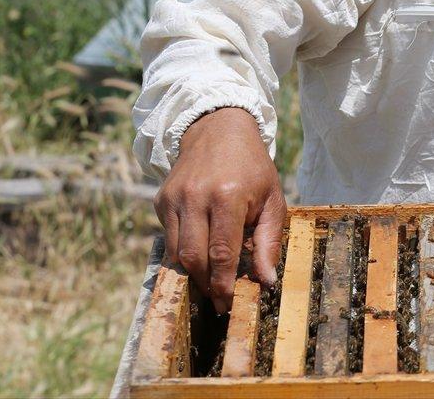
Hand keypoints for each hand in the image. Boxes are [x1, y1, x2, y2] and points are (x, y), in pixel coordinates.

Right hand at [154, 107, 285, 311]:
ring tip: (210, 281)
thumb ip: (269, 241)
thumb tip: (267, 281)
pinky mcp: (160, 200)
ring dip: (193, 273)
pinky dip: (183, 252)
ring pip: (176, 253)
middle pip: (194, 258)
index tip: (229, 304)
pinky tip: (200, 251)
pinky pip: (169, 238)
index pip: (221, 253)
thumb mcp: (272, 199)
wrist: (218, 130)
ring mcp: (173, 198)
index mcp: (227, 196)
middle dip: (206, 284)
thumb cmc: (252, 167)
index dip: (224, 284)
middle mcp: (195, 196)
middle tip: (219, 299)